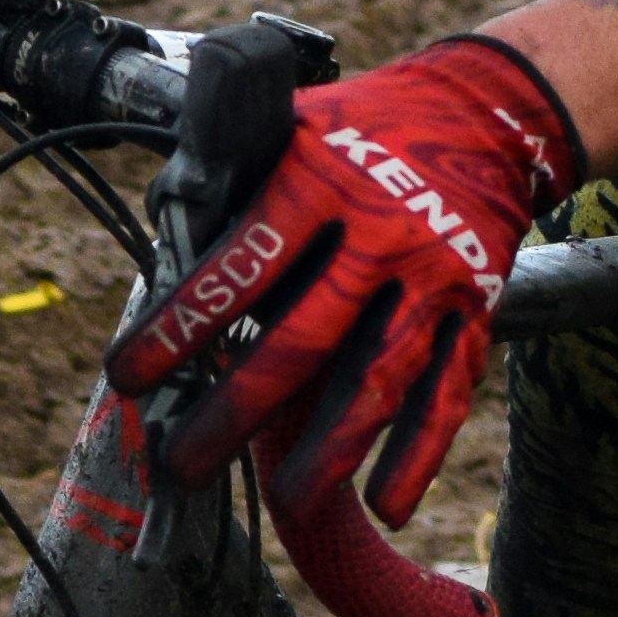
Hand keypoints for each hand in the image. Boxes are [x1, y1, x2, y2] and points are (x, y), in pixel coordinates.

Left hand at [105, 33, 582, 525]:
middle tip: (183, 463)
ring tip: (287, 499)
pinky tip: (389, 504)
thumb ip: (234, 182)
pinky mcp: (475, 310)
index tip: (127, 377)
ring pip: (377, 380)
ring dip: (331, 449)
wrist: (490, 113)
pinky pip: (447, 392)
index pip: (237, 269)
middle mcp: (379, 235)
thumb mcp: (292, 126)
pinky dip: (420, 453)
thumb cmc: (367, 125)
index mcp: (318, 183)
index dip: (178, 328)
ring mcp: (433, 278)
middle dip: (234, 410)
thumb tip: (166, 246)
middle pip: (301, 341)